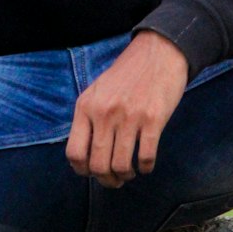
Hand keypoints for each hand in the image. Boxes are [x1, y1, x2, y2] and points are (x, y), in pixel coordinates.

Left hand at [65, 31, 188, 187]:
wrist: (158, 52)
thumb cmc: (127, 74)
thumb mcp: (97, 91)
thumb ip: (88, 118)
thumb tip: (85, 156)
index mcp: (86, 106)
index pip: (74, 153)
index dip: (82, 171)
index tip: (92, 172)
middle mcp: (105, 113)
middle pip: (98, 165)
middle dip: (107, 180)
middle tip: (115, 180)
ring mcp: (129, 116)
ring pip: (121, 165)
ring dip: (125, 176)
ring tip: (130, 172)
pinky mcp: (153, 119)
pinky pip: (146, 157)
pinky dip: (146, 168)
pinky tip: (146, 164)